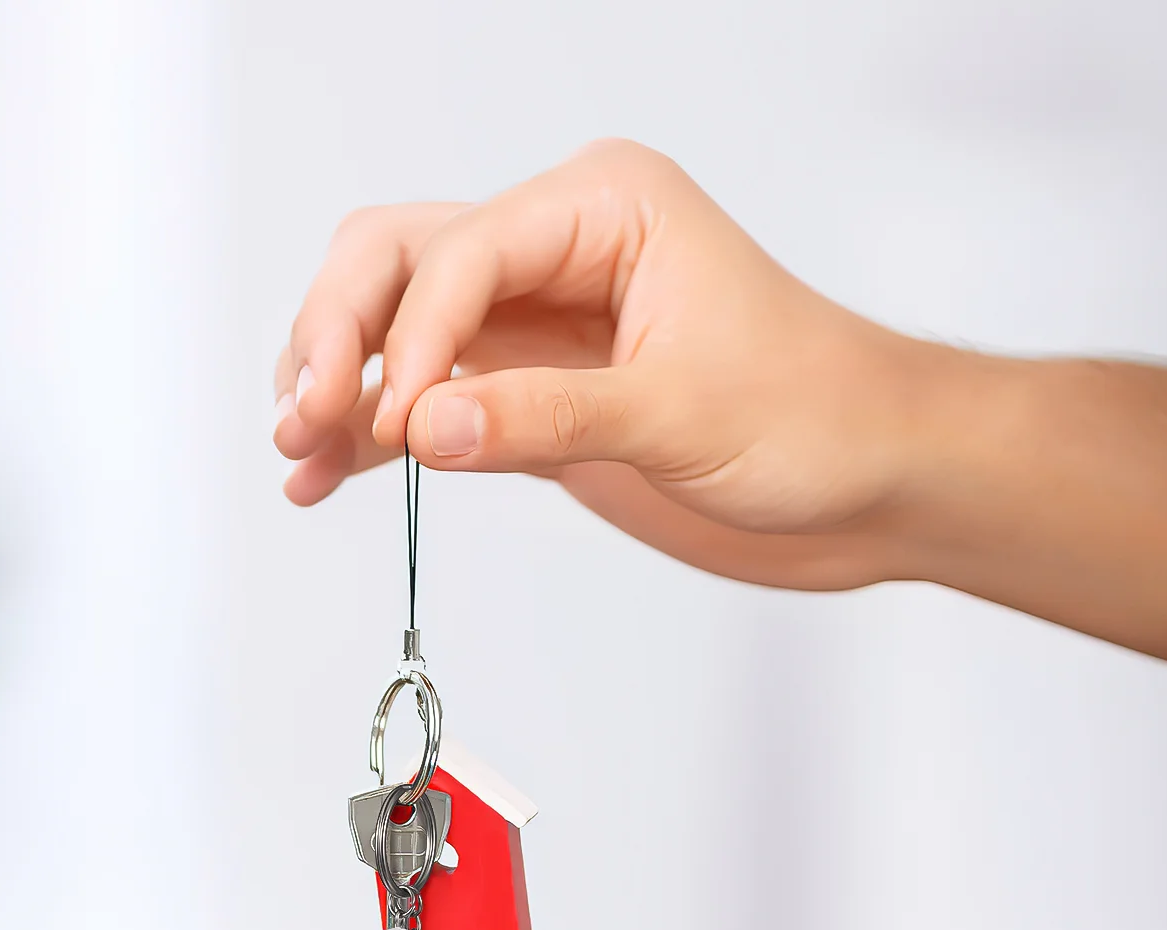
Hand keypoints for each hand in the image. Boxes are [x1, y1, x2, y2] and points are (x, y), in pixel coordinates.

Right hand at [274, 139, 933, 591]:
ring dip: (338, 382)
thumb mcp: (681, 412)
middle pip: (397, 262)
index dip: (410, 337)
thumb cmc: (817, 414)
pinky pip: (428, 403)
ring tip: (298, 449)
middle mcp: (555, 254)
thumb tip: (423, 428)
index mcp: (603, 209)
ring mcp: (534, 329)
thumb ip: (545, 417)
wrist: (868, 484)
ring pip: (395, 328)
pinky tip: (324, 473)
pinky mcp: (528, 398)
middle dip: (341, 333)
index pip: (461, 252)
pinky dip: (373, 436)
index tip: (394, 422)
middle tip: (309, 414)